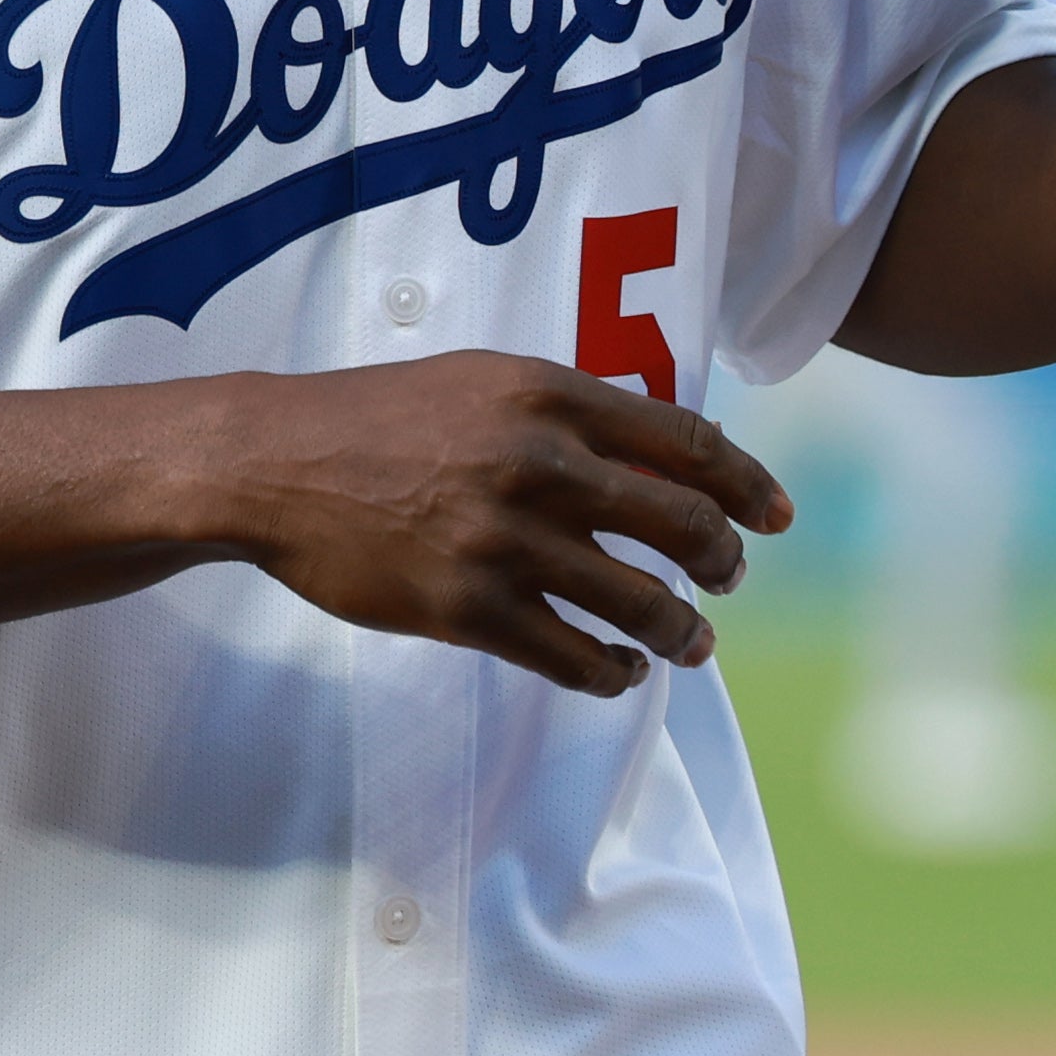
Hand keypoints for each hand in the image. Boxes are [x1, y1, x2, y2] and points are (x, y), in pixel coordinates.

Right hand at [203, 352, 795, 697]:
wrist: (278, 463)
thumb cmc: (385, 416)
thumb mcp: (488, 382)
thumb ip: (574, 410)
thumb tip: (669, 449)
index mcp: (552, 397)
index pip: (687, 440)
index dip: (747, 484)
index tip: (777, 517)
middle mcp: (541, 464)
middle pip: (679, 522)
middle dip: (722, 561)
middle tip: (729, 579)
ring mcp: (504, 540)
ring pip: (637, 601)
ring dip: (681, 632)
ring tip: (692, 644)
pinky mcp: (466, 607)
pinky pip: (569, 654)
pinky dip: (611, 670)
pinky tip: (620, 672)